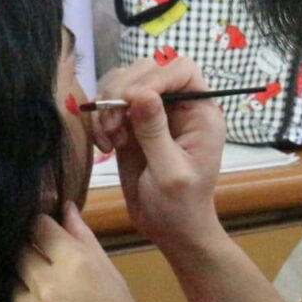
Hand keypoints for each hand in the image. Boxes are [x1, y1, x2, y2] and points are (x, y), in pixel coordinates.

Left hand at [10, 202, 174, 301]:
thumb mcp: (113, 279)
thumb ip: (85, 239)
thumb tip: (64, 208)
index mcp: (76, 263)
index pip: (38, 226)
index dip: (41, 230)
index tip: (45, 237)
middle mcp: (47, 283)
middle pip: (20, 253)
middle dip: (32, 259)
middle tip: (52, 278)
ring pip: (15, 285)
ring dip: (29, 292)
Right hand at [93, 56, 226, 258]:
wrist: (169, 231)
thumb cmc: (180, 208)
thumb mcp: (170, 173)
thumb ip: (156, 133)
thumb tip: (142, 95)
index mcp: (201, 113)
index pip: (181, 70)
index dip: (154, 76)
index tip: (131, 100)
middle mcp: (178, 106)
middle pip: (146, 70)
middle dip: (123, 92)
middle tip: (114, 125)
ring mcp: (152, 114)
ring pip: (123, 83)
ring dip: (108, 106)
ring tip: (110, 139)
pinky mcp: (131, 125)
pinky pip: (109, 105)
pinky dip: (100, 120)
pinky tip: (105, 145)